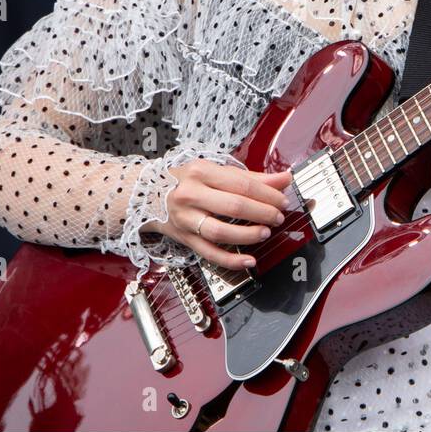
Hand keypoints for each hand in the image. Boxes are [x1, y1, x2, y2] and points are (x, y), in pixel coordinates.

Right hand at [145, 159, 293, 269]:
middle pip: (234, 206)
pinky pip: (209, 253)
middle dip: (262, 213)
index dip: (267, 194)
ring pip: (220, 232)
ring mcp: (186, 219)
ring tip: (265, 233)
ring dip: (248, 235)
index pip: (242, 184)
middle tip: (278, 217)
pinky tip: (249, 261)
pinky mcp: (184, 239)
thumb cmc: (186, 180)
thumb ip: (251, 177)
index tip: (283, 199)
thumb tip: (284, 179)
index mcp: (201, 172)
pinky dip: (231, 260)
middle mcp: (191, 195)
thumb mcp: (215, 170)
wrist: (146, 194)